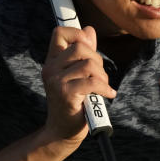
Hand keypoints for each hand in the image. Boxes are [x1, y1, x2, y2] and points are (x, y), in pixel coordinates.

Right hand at [41, 25, 116, 141]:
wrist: (63, 131)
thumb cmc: (73, 102)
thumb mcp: (77, 74)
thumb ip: (83, 52)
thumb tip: (89, 29)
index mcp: (52, 61)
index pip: (60, 32)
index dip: (77, 34)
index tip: (89, 48)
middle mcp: (50, 68)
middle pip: (80, 46)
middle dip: (97, 60)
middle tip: (100, 76)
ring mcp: (56, 81)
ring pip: (88, 64)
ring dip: (102, 75)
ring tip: (103, 87)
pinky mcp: (66, 94)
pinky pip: (92, 82)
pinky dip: (105, 88)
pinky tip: (108, 94)